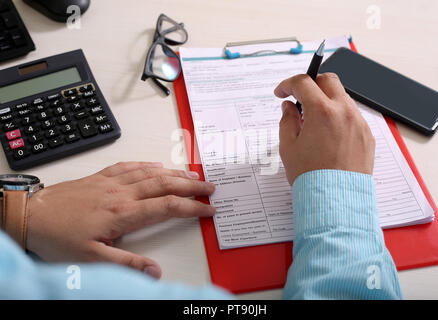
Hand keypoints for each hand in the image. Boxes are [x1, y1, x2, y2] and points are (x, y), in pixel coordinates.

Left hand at [26, 162, 215, 277]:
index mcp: (123, 213)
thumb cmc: (59, 237)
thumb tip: (155, 271)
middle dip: (191, 186)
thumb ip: (126, 264)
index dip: (191, 208)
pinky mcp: (100, 178)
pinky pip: (128, 166)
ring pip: (150, 173)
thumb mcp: (92, 259)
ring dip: (174, 173)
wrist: (31, 215)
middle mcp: (121, 193)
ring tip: (193, 174)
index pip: (167, 207)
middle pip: (165, 185)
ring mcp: (111, 183)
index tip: (208, 209)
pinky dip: (146, 164)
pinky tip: (155, 165)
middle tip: (210, 187)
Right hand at [274, 73, 374, 184]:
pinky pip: (352, 117)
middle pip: (328, 80)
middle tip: (299, 97)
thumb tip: (289, 107)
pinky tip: (328, 135)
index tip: (281, 93)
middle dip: (311, 83)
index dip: (287, 84)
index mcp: (323, 112)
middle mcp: (345, 112)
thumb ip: (287, 120)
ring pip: (342, 98)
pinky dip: (338, 117)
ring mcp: (359, 123)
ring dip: (326, 101)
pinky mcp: (367, 136)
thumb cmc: (311, 177)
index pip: (303, 82)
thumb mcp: (288, 146)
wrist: (335, 200)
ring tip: (313, 122)